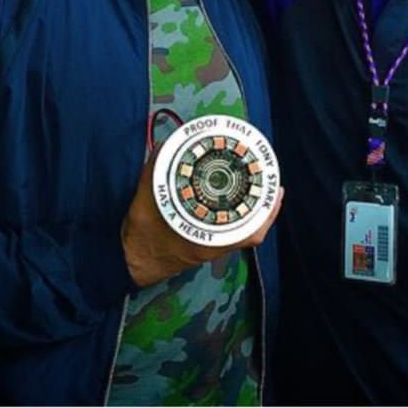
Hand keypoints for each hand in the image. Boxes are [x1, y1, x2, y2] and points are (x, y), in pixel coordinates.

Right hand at [120, 155, 283, 286]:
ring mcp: (209, 249)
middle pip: (251, 232)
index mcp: (205, 239)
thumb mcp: (144, 199)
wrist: (129, 262)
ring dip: (253, 213)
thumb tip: (164, 146)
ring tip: (259, 189)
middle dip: (265, 209)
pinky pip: (228, 233)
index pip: (247, 233)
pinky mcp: (202, 247)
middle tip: (272, 184)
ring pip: (241, 233)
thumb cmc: (140, 236)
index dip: (267, 213)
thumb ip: (154, 172)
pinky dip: (237, 218)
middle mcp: (212, 247)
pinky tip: (233, 203)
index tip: (278, 192)